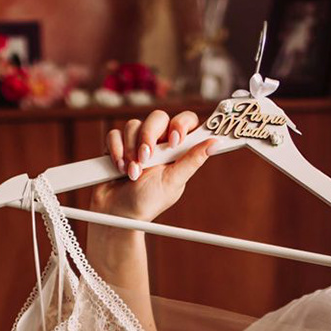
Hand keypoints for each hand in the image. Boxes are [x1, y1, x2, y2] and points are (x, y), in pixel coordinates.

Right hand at [91, 108, 215, 222]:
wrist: (117, 213)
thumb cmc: (147, 202)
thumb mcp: (173, 181)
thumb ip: (193, 160)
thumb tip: (215, 143)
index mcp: (176, 150)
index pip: (185, 121)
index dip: (181, 124)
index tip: (174, 140)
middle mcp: (157, 142)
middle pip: (158, 117)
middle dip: (149, 137)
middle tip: (146, 159)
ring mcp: (136, 142)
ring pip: (133, 125)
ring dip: (130, 150)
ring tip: (131, 173)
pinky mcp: (117, 146)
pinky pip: (115, 134)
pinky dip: (116, 151)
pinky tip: (120, 168)